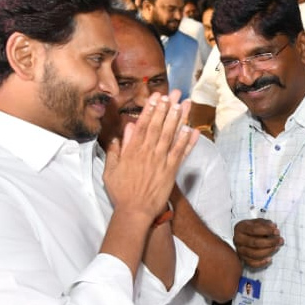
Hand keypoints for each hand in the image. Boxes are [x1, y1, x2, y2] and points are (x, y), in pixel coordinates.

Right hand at [103, 91, 196, 217]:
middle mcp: (148, 152)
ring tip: (185, 104)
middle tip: (175, 93)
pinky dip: (187, 142)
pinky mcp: (171, 171)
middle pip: (160, 126)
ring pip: (171, 136)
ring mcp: (161, 161)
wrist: (135, 211)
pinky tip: (192, 129)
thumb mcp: (111, 169)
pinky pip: (181, 153)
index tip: (157, 96)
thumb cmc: (121, 191)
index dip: (151, 109)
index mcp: (133, 151)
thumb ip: (116, 150)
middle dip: (167, 107)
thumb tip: (122, 133)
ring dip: (179, 119)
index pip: (143, 125)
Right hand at [234, 218, 282, 268]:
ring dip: (268, 251)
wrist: (246, 235)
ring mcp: (239, 250)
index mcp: (240, 227)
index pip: (254, 230)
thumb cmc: (253, 227)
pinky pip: (252, 264)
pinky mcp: (243, 259)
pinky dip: (261, 263)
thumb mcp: (258, 222)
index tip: (277, 231)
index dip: (267, 231)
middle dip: (270, 242)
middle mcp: (237, 239)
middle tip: (280, 240)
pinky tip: (270, 259)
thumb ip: (266, 223)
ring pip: (254, 254)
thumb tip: (274, 227)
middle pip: (254, 242)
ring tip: (277, 247)